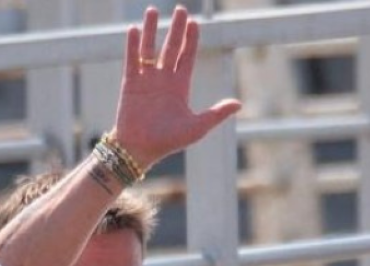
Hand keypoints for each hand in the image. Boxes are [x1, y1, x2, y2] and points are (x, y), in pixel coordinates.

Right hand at [113, 5, 241, 167]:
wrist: (141, 149)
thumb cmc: (170, 141)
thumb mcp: (198, 127)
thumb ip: (217, 113)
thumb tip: (239, 104)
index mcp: (180, 87)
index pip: (187, 57)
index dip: (191, 40)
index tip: (195, 23)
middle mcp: (164, 79)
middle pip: (171, 48)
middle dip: (176, 29)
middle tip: (180, 9)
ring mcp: (147, 79)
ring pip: (150, 49)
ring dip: (152, 30)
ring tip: (153, 10)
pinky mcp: (131, 83)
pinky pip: (132, 60)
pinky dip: (133, 45)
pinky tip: (135, 30)